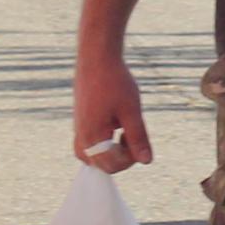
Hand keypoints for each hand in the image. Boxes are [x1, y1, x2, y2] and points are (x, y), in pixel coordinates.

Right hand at [73, 47, 149, 169]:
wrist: (97, 58)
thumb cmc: (115, 82)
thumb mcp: (132, 110)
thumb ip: (138, 138)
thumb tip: (146, 161)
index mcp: (92, 135)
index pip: (112, 165)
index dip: (131, 159)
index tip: (139, 141)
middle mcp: (81, 136)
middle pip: (102, 165)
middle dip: (121, 158)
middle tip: (132, 135)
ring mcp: (78, 130)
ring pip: (93, 158)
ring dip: (111, 153)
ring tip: (123, 133)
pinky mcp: (80, 123)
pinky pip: (88, 147)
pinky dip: (103, 145)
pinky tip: (115, 127)